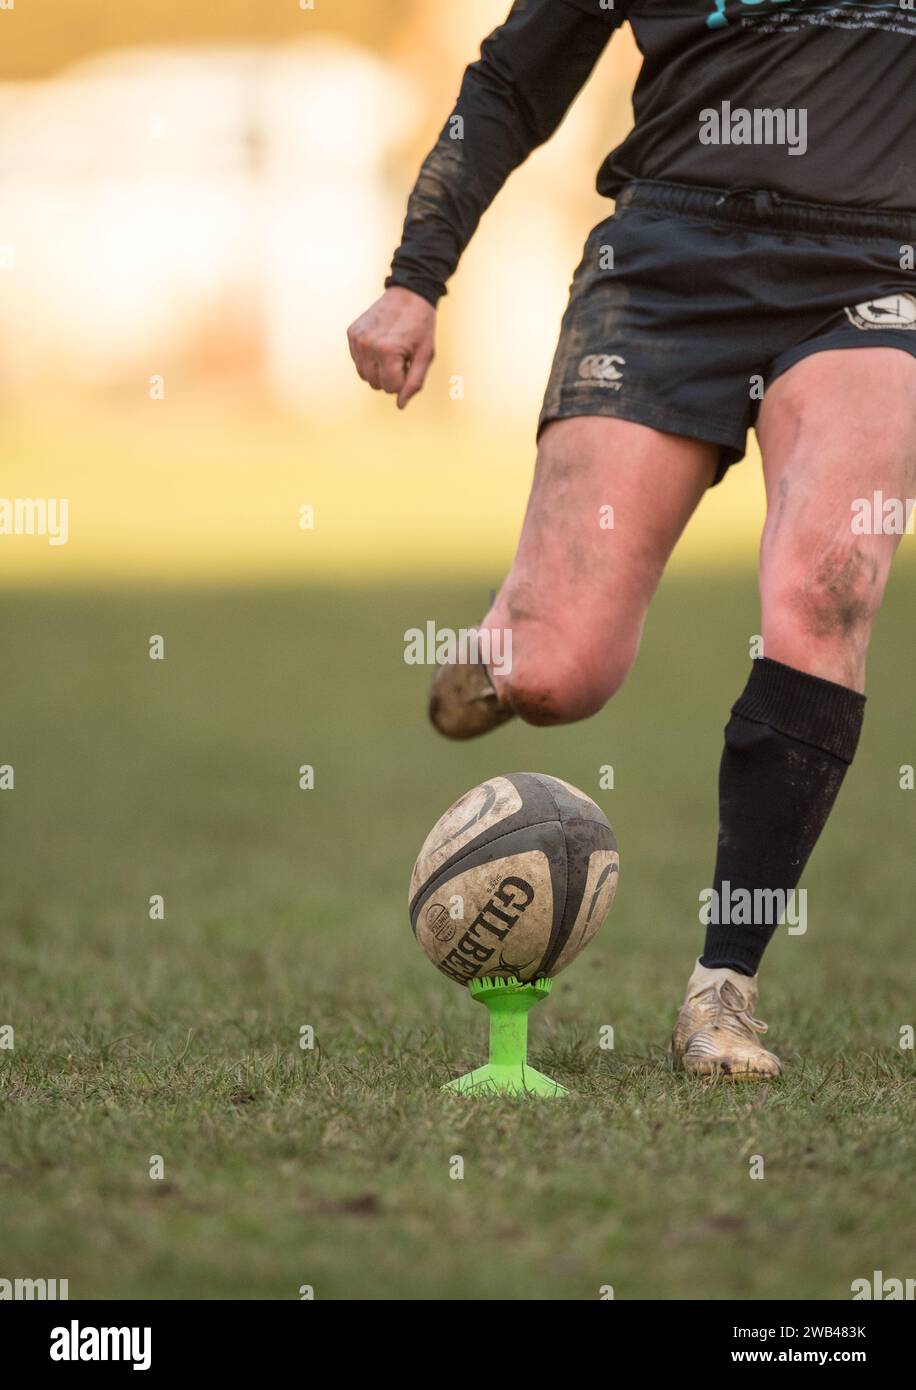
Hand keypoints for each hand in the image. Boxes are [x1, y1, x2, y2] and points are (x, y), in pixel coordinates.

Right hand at [347, 287, 435, 409]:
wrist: (409, 294)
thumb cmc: (421, 326)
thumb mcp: (425, 355)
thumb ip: (414, 383)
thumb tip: (400, 405)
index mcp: (387, 352)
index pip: (391, 388)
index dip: (404, 379)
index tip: (410, 362)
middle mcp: (367, 346)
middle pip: (376, 385)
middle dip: (390, 377)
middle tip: (401, 357)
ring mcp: (357, 339)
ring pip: (364, 375)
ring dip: (379, 370)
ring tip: (391, 351)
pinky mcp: (351, 333)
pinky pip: (358, 361)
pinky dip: (369, 359)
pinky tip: (381, 344)